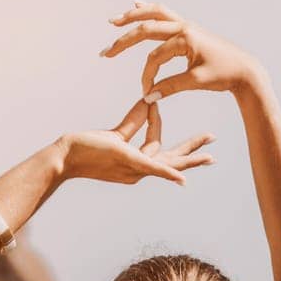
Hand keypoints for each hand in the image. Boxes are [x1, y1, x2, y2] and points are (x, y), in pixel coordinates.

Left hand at [60, 98, 213, 187]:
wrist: (66, 158)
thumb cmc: (85, 148)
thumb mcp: (116, 133)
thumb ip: (134, 119)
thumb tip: (148, 101)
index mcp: (136, 163)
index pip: (159, 147)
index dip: (158, 124)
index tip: (154, 103)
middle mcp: (138, 170)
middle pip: (172, 162)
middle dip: (193, 156)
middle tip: (213, 155)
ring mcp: (135, 168)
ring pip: (168, 164)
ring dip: (190, 161)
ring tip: (209, 158)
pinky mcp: (129, 163)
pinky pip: (152, 168)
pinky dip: (168, 174)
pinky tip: (182, 179)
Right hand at [100, 0, 264, 100]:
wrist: (245, 70)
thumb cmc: (224, 75)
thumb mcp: (196, 82)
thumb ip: (170, 87)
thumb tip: (148, 95)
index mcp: (185, 38)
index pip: (155, 57)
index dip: (147, 76)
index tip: (146, 92)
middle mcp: (184, 27)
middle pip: (147, 29)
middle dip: (124, 41)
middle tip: (106, 53)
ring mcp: (186, 25)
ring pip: (154, 15)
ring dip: (133, 17)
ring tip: (115, 21)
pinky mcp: (188, 29)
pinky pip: (164, 14)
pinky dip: (149, 11)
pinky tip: (137, 4)